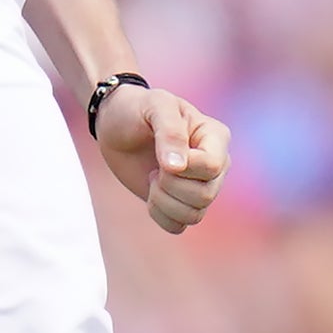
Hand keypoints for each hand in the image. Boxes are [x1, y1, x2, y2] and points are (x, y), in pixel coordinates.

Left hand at [92, 77, 233, 238]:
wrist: (116, 124)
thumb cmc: (138, 108)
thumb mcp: (155, 106)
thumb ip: (169, 132)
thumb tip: (177, 167)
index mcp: (215, 137)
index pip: (211, 167)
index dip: (183, 168)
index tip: (161, 152)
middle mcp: (215, 165)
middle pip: (205, 195)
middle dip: (170, 185)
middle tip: (155, 167)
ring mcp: (200, 186)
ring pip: (194, 215)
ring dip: (164, 201)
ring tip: (153, 178)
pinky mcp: (181, 203)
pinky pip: (179, 226)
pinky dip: (160, 215)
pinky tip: (151, 193)